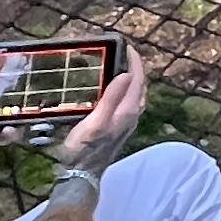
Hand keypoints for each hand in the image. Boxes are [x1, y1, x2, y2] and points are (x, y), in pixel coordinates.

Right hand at [53, 43, 151, 172]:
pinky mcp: (118, 128)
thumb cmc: (85, 148)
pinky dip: (123, 90)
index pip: (138, 80)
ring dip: (130, 79)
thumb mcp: (96, 121)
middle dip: (134, 68)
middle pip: (139, 87)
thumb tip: (126, 74)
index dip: (135, 62)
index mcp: (128, 111)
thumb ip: (112, 98)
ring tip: (118, 66)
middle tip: (122, 53)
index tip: (127, 46)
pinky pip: (126, 102)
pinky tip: (112, 90)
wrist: (81, 174)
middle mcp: (131, 116)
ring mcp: (125, 123)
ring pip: (134, 95)